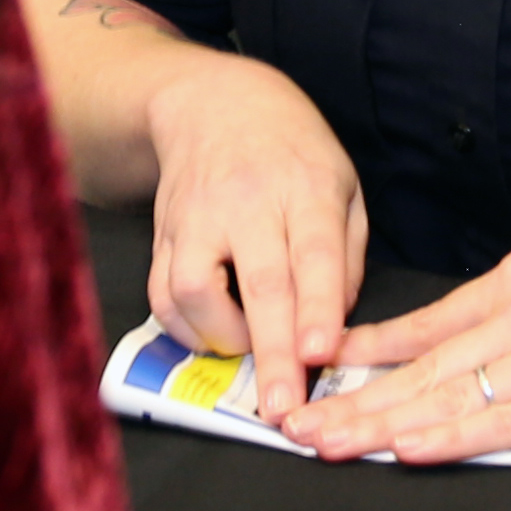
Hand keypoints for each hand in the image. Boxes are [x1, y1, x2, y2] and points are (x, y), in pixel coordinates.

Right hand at [141, 47, 368, 416]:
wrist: (216, 104)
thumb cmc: (295, 155)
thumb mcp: (344, 186)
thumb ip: (347, 258)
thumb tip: (333, 327)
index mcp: (306, 188)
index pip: (314, 253)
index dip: (317, 306)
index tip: (320, 353)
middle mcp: (247, 202)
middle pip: (259, 283)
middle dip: (271, 351)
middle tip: (282, 406)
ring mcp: (197, 218)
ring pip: (193, 290)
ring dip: (222, 338)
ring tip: (250, 354)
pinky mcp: (163, 235)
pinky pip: (163, 296)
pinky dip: (188, 330)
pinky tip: (215, 334)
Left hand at [283, 242, 510, 466]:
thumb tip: (458, 348)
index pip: (418, 326)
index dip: (359, 357)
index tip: (310, 375)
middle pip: (418, 367)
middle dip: (349, 401)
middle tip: (291, 427)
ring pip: (447, 396)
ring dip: (379, 426)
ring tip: (326, 446)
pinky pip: (503, 422)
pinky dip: (452, 436)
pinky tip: (408, 448)